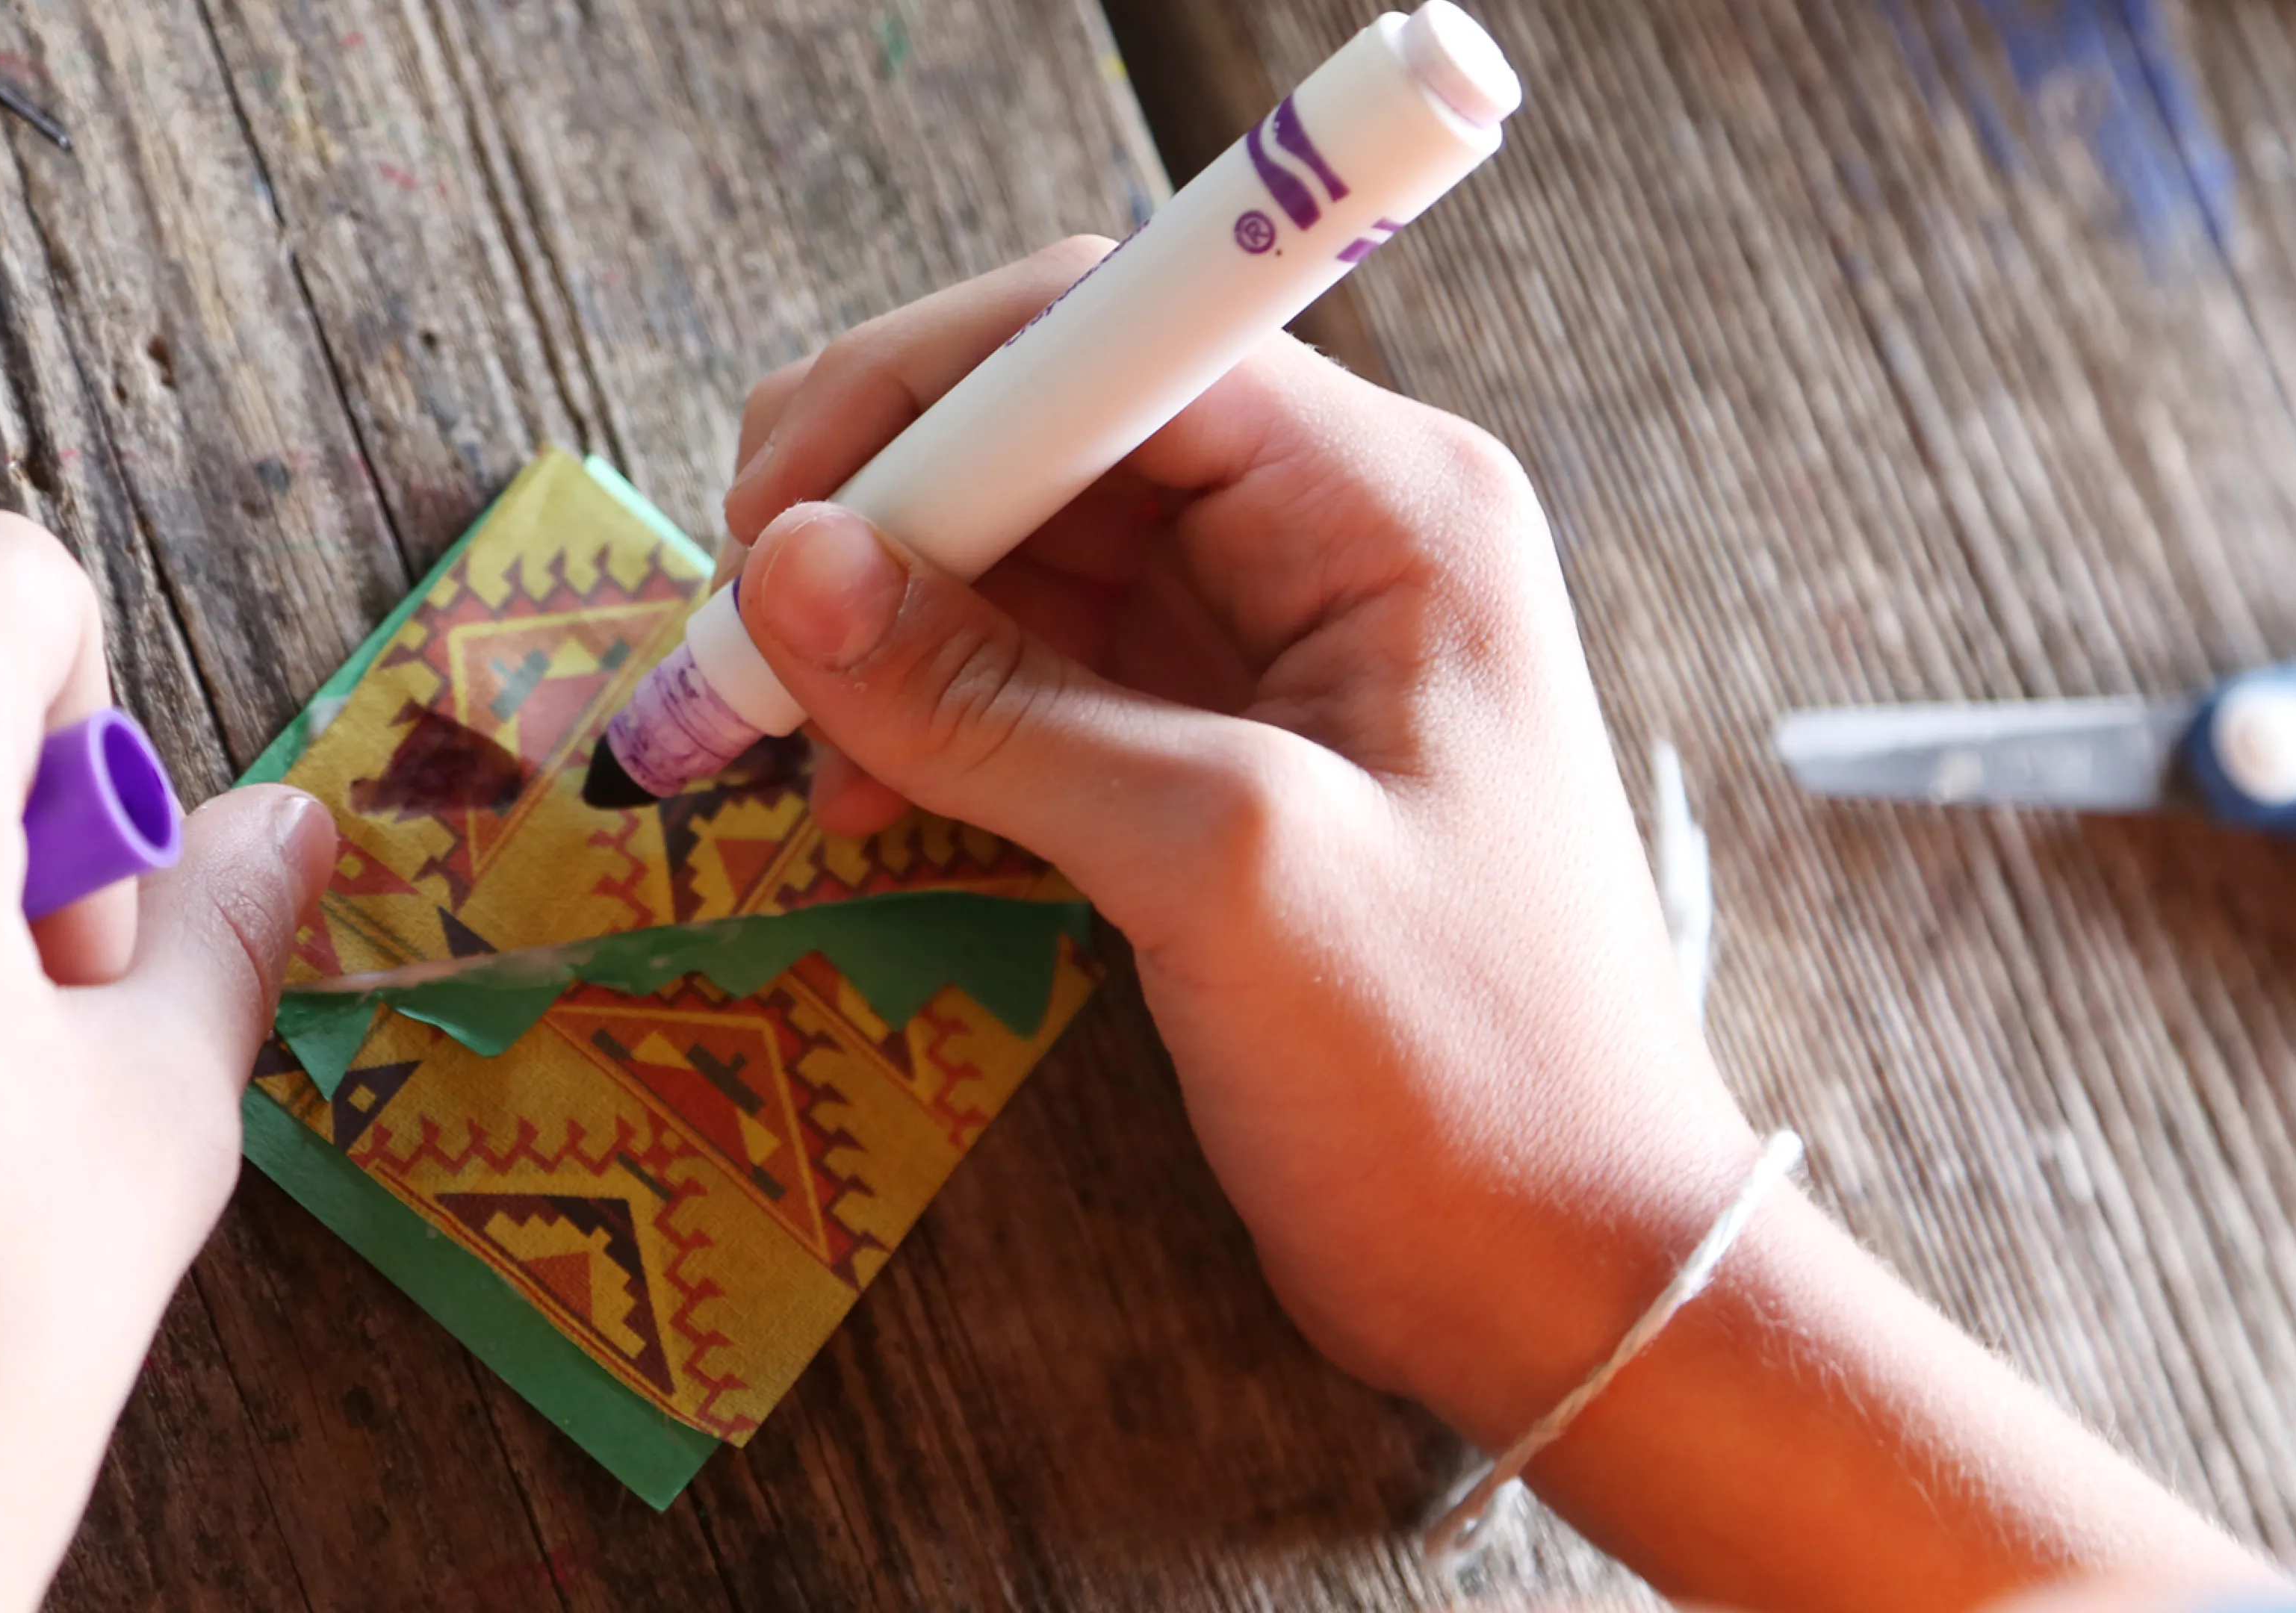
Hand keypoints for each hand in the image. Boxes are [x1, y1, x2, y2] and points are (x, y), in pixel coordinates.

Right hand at [721, 236, 1756, 1415]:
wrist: (1557, 1277)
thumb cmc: (1459, 1071)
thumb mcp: (1222, 865)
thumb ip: (997, 705)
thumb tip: (787, 567)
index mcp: (1387, 506)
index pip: (1114, 346)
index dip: (925, 398)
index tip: (771, 515)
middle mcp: (1328, 538)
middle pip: (1050, 432)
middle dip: (879, 507)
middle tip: (738, 619)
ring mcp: (1265, 648)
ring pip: (1021, 556)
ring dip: (880, 620)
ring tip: (763, 722)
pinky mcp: (1209, 754)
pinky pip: (1030, 676)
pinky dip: (925, 717)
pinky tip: (853, 796)